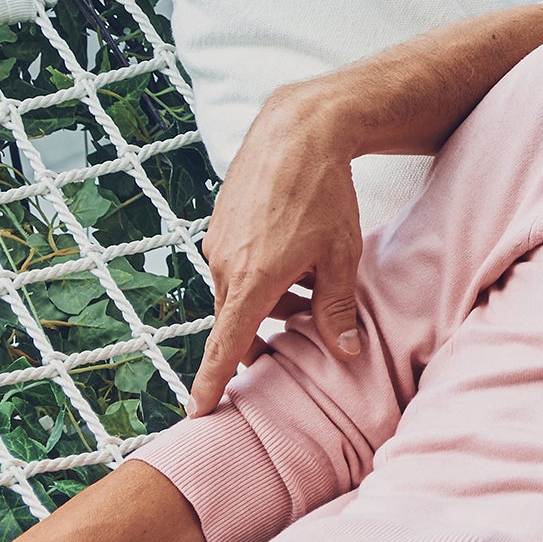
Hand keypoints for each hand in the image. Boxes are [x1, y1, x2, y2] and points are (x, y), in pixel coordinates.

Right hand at [193, 84, 363, 412]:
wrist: (298, 130)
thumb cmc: (326, 193)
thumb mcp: (342, 255)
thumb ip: (337, 308)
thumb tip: (344, 353)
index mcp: (253, 280)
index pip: (226, 346)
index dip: (211, 382)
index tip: (197, 411)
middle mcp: (224, 264)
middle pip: (238, 319)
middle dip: (266, 331)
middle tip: (300, 333)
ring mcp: (217, 242)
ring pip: (239, 290)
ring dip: (268, 298)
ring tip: (310, 285)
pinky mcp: (219, 222)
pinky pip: (235, 263)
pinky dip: (260, 272)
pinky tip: (294, 254)